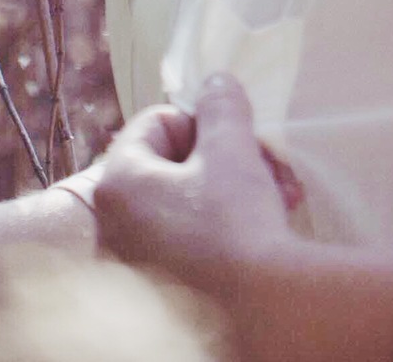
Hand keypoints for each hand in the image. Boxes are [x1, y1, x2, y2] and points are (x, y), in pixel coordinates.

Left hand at [88, 78, 300, 303]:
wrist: (257, 310)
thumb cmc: (233, 219)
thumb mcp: (231, 147)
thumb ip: (220, 105)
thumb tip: (214, 83)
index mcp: (118, 184)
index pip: (154, 123)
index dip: (201, 120)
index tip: (234, 136)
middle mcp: (113, 226)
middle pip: (172, 165)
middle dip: (225, 157)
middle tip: (265, 161)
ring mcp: (133, 265)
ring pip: (186, 203)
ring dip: (233, 189)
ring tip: (280, 194)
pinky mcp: (158, 293)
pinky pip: (189, 240)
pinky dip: (223, 227)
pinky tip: (263, 229)